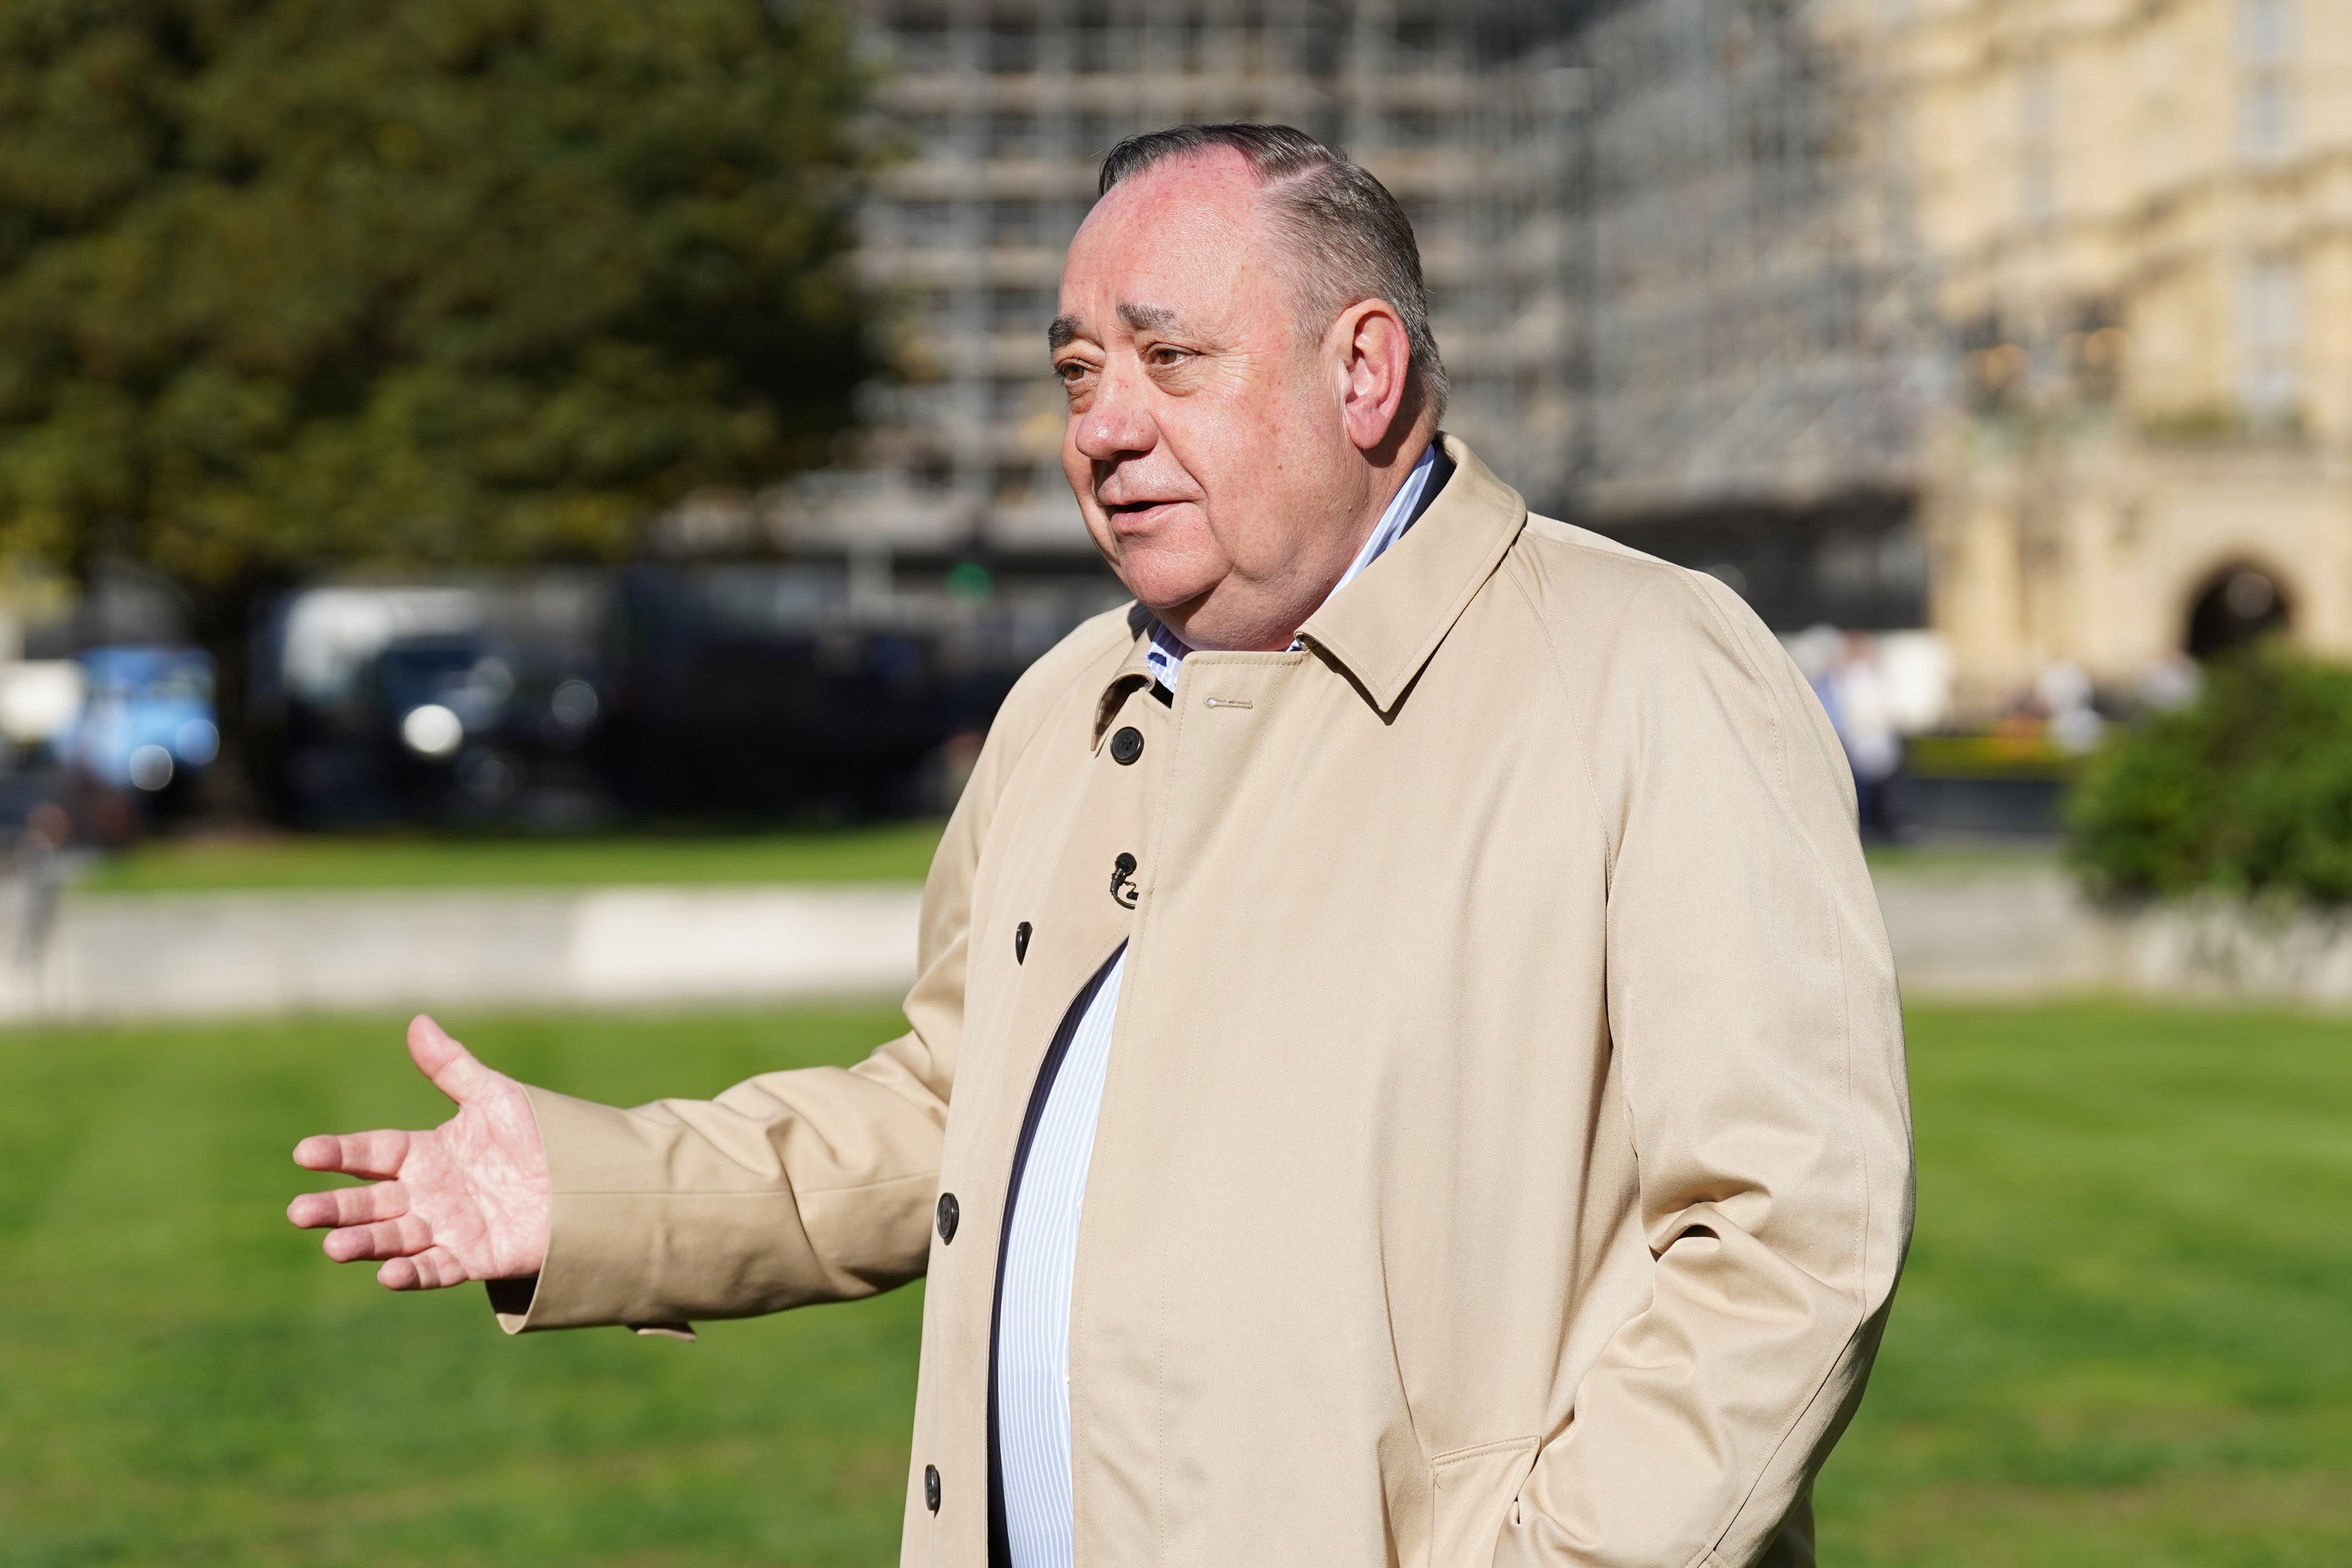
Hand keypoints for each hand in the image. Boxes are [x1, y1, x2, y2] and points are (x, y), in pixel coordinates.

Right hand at [288, 1015, 549, 1289]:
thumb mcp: (494, 1097)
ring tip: (334, 1247)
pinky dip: (412, 1273)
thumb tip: (418, 1021)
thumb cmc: (539, 1136)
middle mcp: (428, 1193)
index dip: (339, 1152)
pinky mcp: (473, 1257)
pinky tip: (388, 1276)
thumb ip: (453, 1067)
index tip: (304, 1152)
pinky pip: (437, 1269)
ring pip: (395, 1238)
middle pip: (372, 1201)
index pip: (373, 1152)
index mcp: (426, 1153)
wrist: (588, 1179)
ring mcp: (448, 1228)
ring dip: (365, 1243)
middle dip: (336, 1208)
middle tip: (299, 1212)